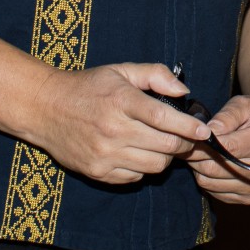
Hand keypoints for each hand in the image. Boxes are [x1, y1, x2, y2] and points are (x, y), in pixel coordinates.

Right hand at [24, 63, 205, 184]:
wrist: (45, 108)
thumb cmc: (88, 87)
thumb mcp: (121, 71)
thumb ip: (156, 75)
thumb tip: (184, 91)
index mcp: (121, 101)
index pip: (165, 119)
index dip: (189, 127)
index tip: (204, 131)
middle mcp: (113, 130)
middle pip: (165, 146)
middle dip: (183, 144)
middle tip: (186, 138)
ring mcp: (105, 155)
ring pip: (154, 166)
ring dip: (165, 158)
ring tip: (161, 145)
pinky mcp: (98, 172)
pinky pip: (135, 178)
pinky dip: (143, 168)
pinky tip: (137, 153)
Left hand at [189, 93, 249, 205]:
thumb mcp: (247, 105)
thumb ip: (226, 116)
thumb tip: (206, 131)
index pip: (225, 148)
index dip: (202, 144)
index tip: (189, 136)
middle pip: (213, 168)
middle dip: (195, 156)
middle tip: (187, 144)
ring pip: (209, 182)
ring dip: (198, 168)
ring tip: (199, 153)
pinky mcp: (249, 199)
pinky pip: (214, 192)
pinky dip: (207, 178)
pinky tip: (210, 164)